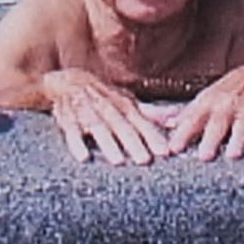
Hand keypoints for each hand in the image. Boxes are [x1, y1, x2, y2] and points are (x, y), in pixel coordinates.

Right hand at [43, 69, 169, 165]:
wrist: (68, 81)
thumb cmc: (104, 97)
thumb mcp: (128, 101)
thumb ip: (151, 113)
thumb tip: (176, 120)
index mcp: (124, 105)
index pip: (141, 122)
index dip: (152, 136)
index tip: (164, 152)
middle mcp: (107, 108)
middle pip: (121, 126)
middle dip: (133, 143)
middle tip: (145, 161)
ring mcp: (86, 113)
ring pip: (98, 128)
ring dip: (108, 144)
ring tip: (118, 161)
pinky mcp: (67, 119)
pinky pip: (71, 132)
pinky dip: (76, 144)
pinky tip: (83, 158)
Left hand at [166, 62, 243, 160]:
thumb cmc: (227, 91)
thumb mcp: (205, 98)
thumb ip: (184, 113)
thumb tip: (159, 121)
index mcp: (209, 103)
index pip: (193, 120)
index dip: (183, 134)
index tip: (173, 149)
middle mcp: (227, 106)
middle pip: (217, 124)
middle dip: (211, 140)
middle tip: (204, 157)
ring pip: (242, 127)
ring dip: (238, 140)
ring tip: (233, 155)